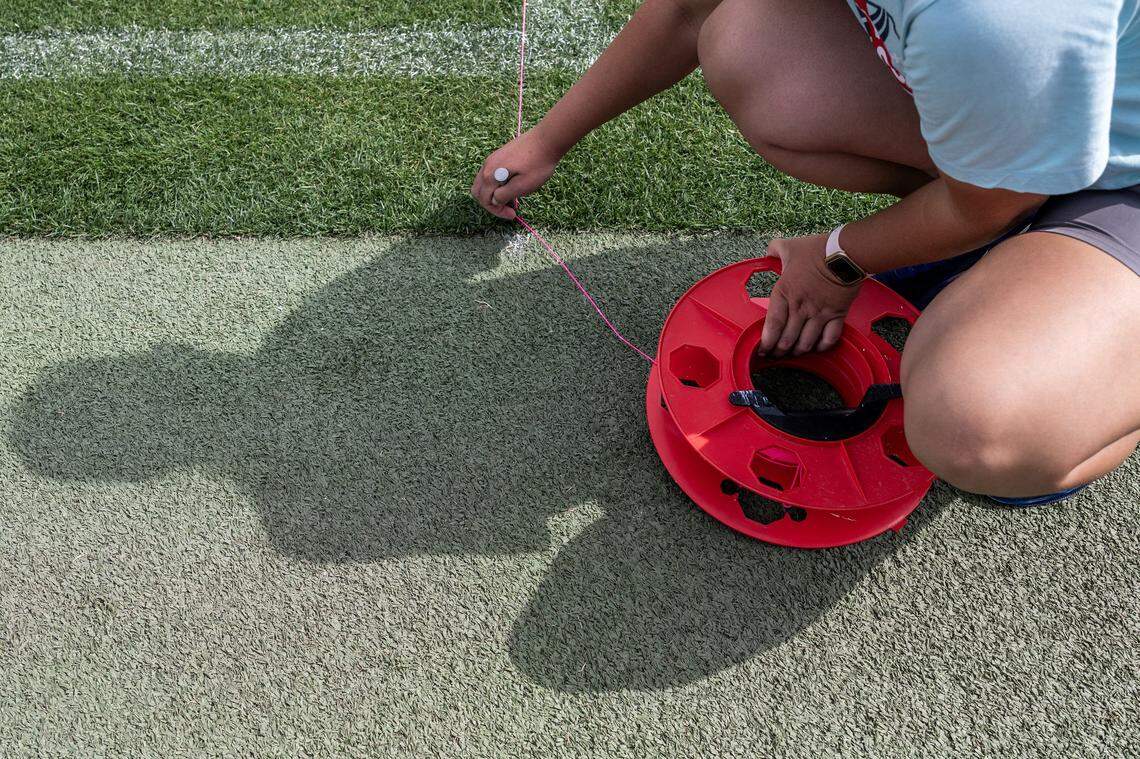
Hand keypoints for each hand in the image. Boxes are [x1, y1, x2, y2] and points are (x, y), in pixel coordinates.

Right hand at [471, 129, 560, 219]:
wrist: (547, 140)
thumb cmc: (537, 164)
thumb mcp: (523, 185)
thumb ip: (505, 195)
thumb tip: (494, 200)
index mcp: (491, 175)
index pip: (485, 200)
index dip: (497, 210)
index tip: (512, 215)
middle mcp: (487, 166)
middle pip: (478, 191)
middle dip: (491, 204)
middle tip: (508, 209)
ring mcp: (492, 159)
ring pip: (484, 182)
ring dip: (494, 194)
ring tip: (512, 198)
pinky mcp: (500, 155)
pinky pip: (491, 174)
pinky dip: (497, 184)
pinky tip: (512, 185)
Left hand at [758, 233, 861, 356]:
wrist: (846, 253)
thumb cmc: (817, 250)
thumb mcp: (790, 247)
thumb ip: (775, 249)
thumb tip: (768, 251)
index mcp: (784, 292)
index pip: (772, 325)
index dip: (767, 342)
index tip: (763, 349)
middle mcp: (800, 307)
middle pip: (787, 339)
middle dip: (780, 351)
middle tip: (776, 355)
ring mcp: (819, 313)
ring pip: (806, 342)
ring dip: (799, 351)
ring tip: (794, 353)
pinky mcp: (837, 315)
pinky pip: (829, 338)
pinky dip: (822, 346)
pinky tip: (817, 347)